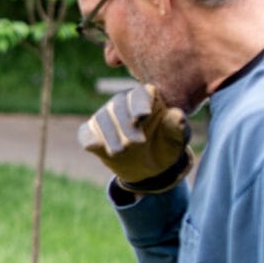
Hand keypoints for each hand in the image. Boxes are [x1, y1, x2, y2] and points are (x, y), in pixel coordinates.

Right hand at [78, 83, 192, 192]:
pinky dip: (90, 139)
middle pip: (118, 106)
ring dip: (111, 136)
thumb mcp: (176, 140)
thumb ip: (177, 127)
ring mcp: (105, 117)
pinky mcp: (92, 132)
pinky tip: (98, 147)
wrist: (150, 168)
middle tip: (137, 143)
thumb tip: (177, 115)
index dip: (140, 104)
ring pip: (101, 119)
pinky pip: (86, 133)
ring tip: (121, 152)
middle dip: (126, 125)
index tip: (143, 117)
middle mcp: (123, 103)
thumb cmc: (165, 146)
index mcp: (146, 98)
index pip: (140, 94)